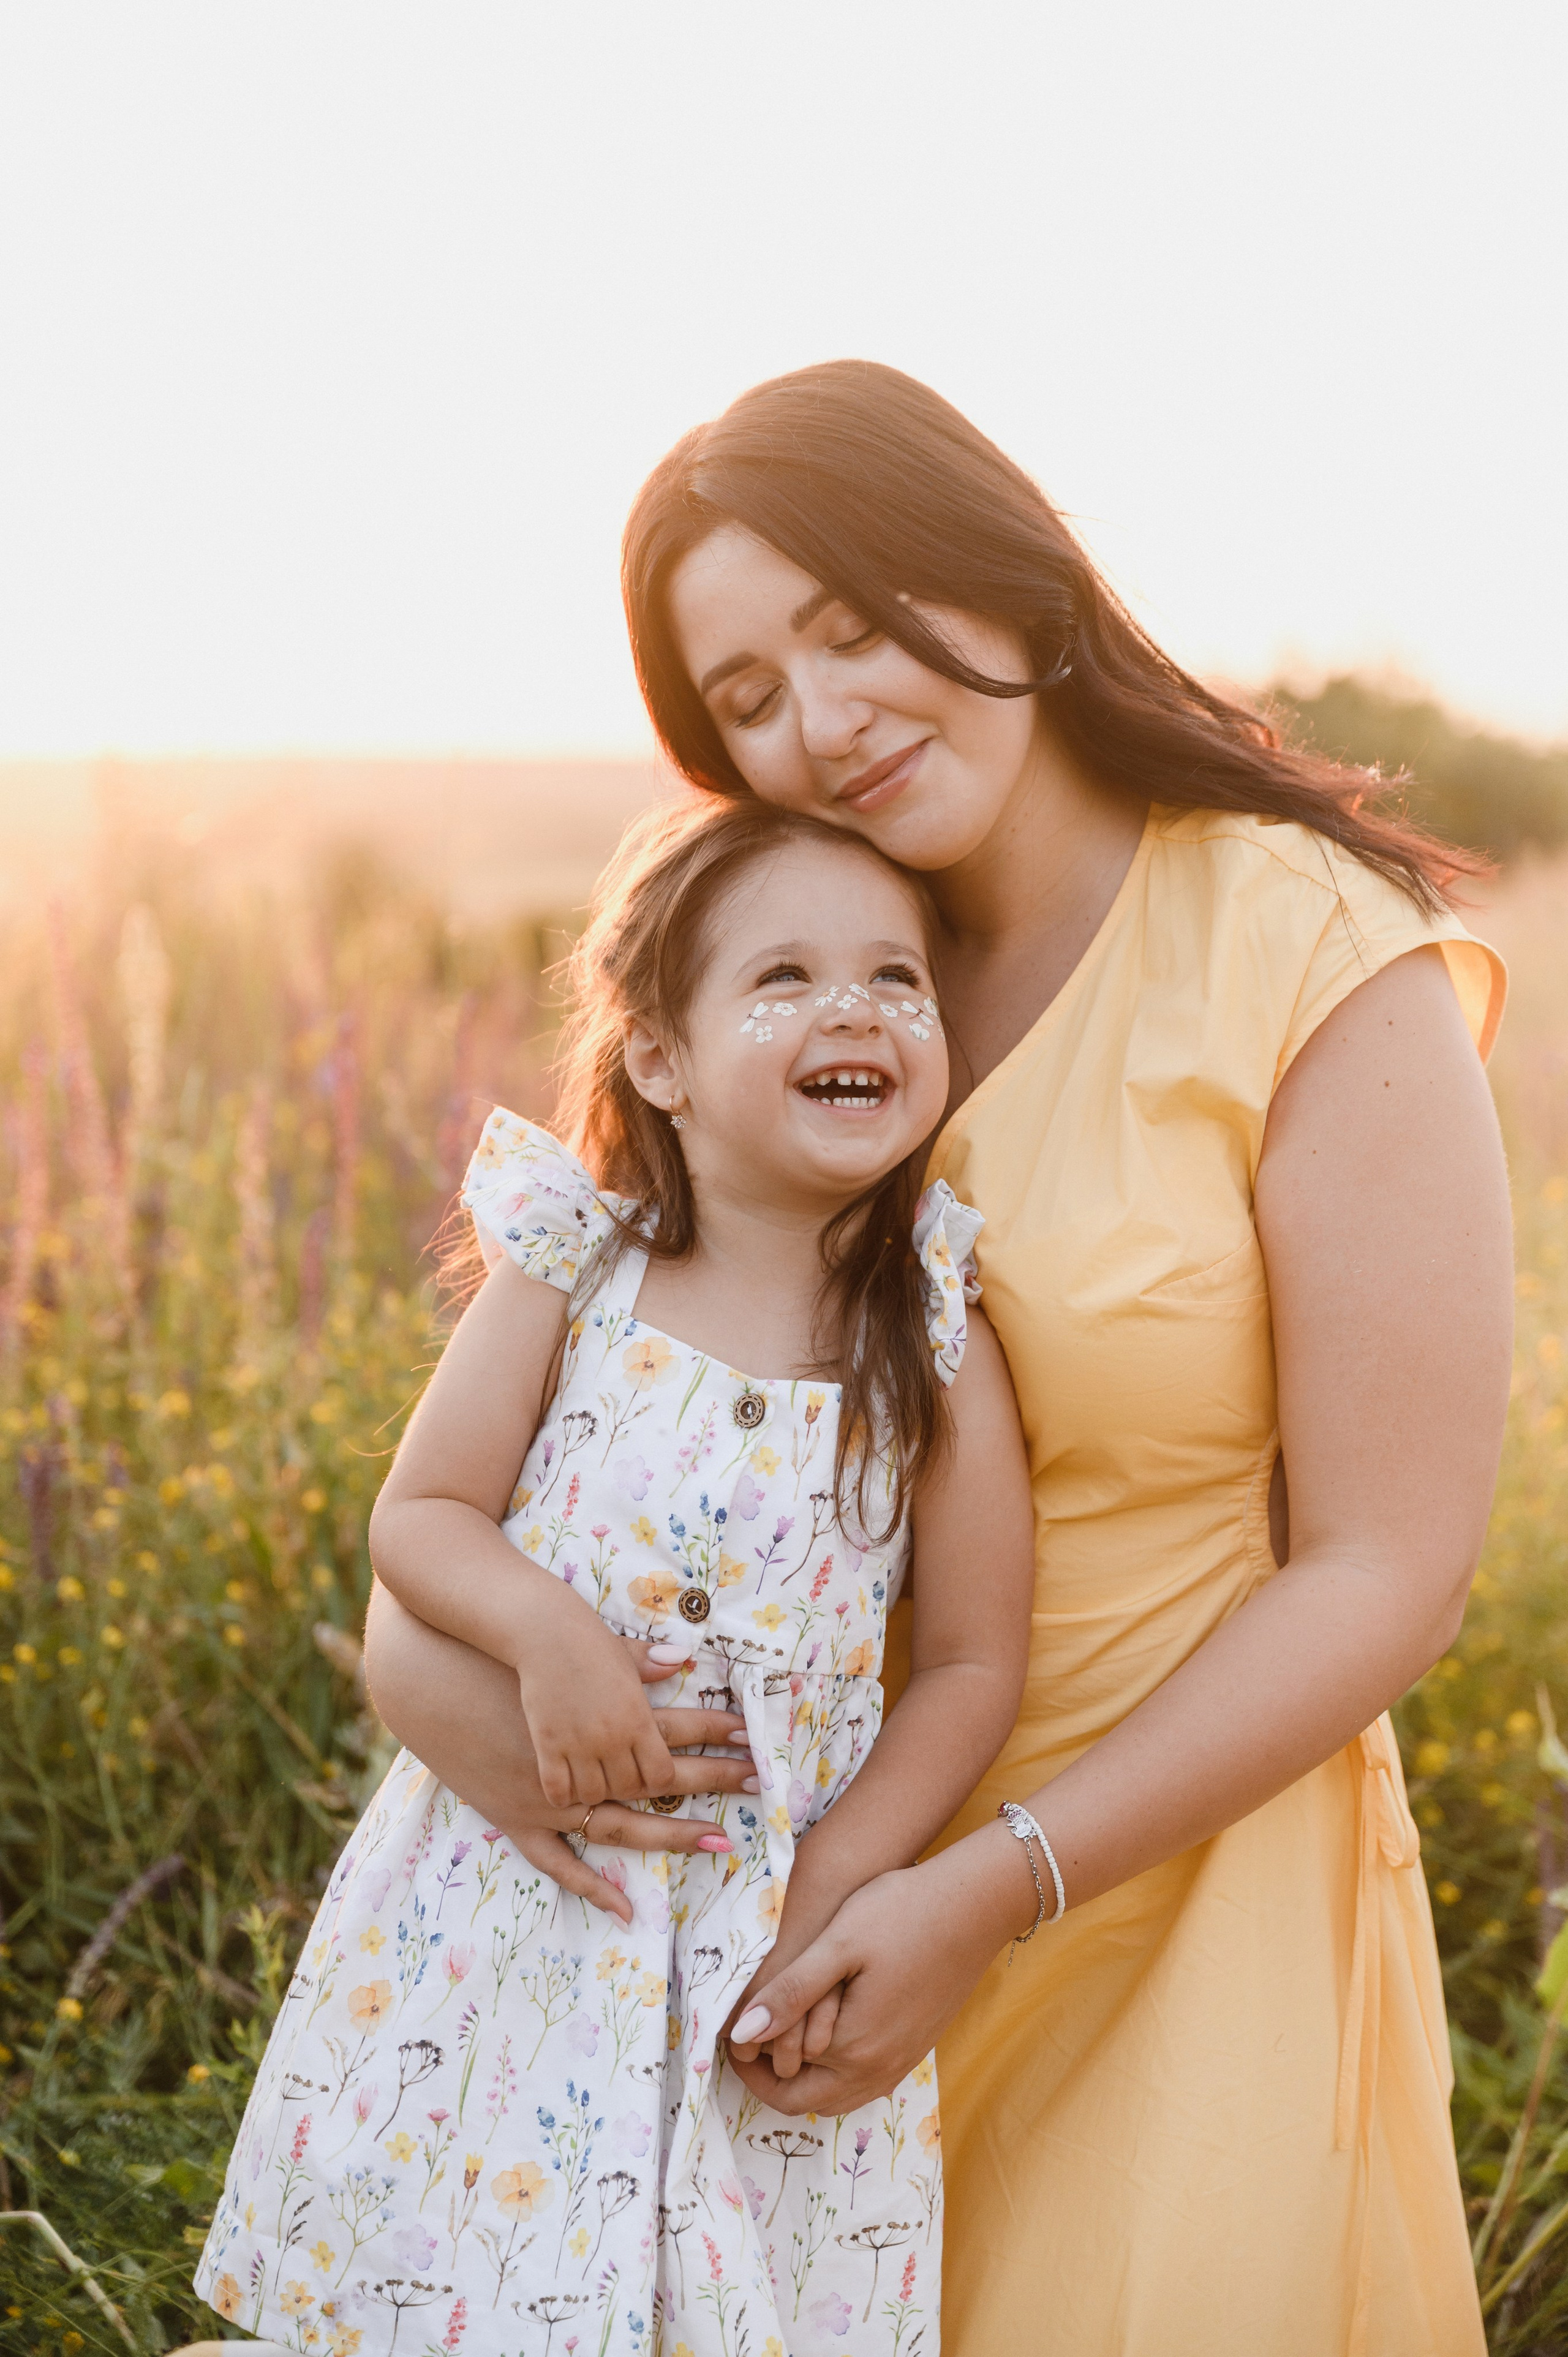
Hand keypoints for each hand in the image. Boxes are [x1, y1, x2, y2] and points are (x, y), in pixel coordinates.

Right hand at [362, 1590, 757, 1926]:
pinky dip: (593, 1887)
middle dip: (714, 1781)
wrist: (438, 1670)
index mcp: (596, 1721)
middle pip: (661, 1778)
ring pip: (623, 1823)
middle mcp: (582, 1763)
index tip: (757, 1741)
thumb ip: (630, 1663)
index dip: (718, 1735)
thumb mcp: (577, 1652)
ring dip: (671, 1832)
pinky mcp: (516, 1815)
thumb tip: (679, 1657)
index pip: (673, 1732)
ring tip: (718, 1842)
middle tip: (763, 1788)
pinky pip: (560, 1862)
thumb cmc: (508, 1656)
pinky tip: (626, 1909)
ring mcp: (551, 1797)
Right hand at [512, 1583, 689, 1807]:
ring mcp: (579, 1744)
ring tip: (590, 1780)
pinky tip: (561, 1783)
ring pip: (594, 1794)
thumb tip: (680, 1659)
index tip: (647, 1771)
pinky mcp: (547, 1745)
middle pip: (629, 1789)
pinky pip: (558, 1789)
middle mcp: (612, 1737)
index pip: (661, 1775)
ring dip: (594, 1792)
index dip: (656, 1779)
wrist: (545, 1632)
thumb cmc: (588, 1641)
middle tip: (617, 1777)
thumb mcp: (625, 1655)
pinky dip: (562, 1792)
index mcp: (638, 1717)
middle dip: (626, 1787)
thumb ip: (653, 1665)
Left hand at [726, 1829, 1032, 2112]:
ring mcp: (901, 2063)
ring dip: (801, 2075)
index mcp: (853, 2049)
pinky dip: (833, 2069)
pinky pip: (862, 2081)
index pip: (780, 2081)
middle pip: (803, 2101)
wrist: (975, 1905)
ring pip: (834, 2096)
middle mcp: (878, 2070)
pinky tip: (823, 2027)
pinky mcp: (915, 2049)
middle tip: (749, 2033)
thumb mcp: (838, 1944)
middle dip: (769, 2076)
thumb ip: (789, 1993)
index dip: (746, 2061)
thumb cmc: (903, 1912)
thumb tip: (740, 2035)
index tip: (730, 2028)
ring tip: (781, 2028)